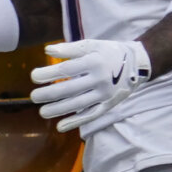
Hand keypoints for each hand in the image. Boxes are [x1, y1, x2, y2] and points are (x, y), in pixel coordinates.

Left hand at [30, 39, 150, 131]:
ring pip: (78, 104)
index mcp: (94, 61)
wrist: (138, 64)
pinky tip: (60, 126)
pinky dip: (75, 122)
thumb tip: (47, 50)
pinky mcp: (108, 105)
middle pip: (70, 89)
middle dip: (49, 94)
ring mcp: (105, 94)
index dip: (48, 74)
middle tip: (33, 97)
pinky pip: (90, 115)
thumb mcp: (92, 45)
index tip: (33, 76)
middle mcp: (100, 79)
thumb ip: (70, 48)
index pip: (67, 69)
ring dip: (59, 110)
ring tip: (42, 112)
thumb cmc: (109, 52)